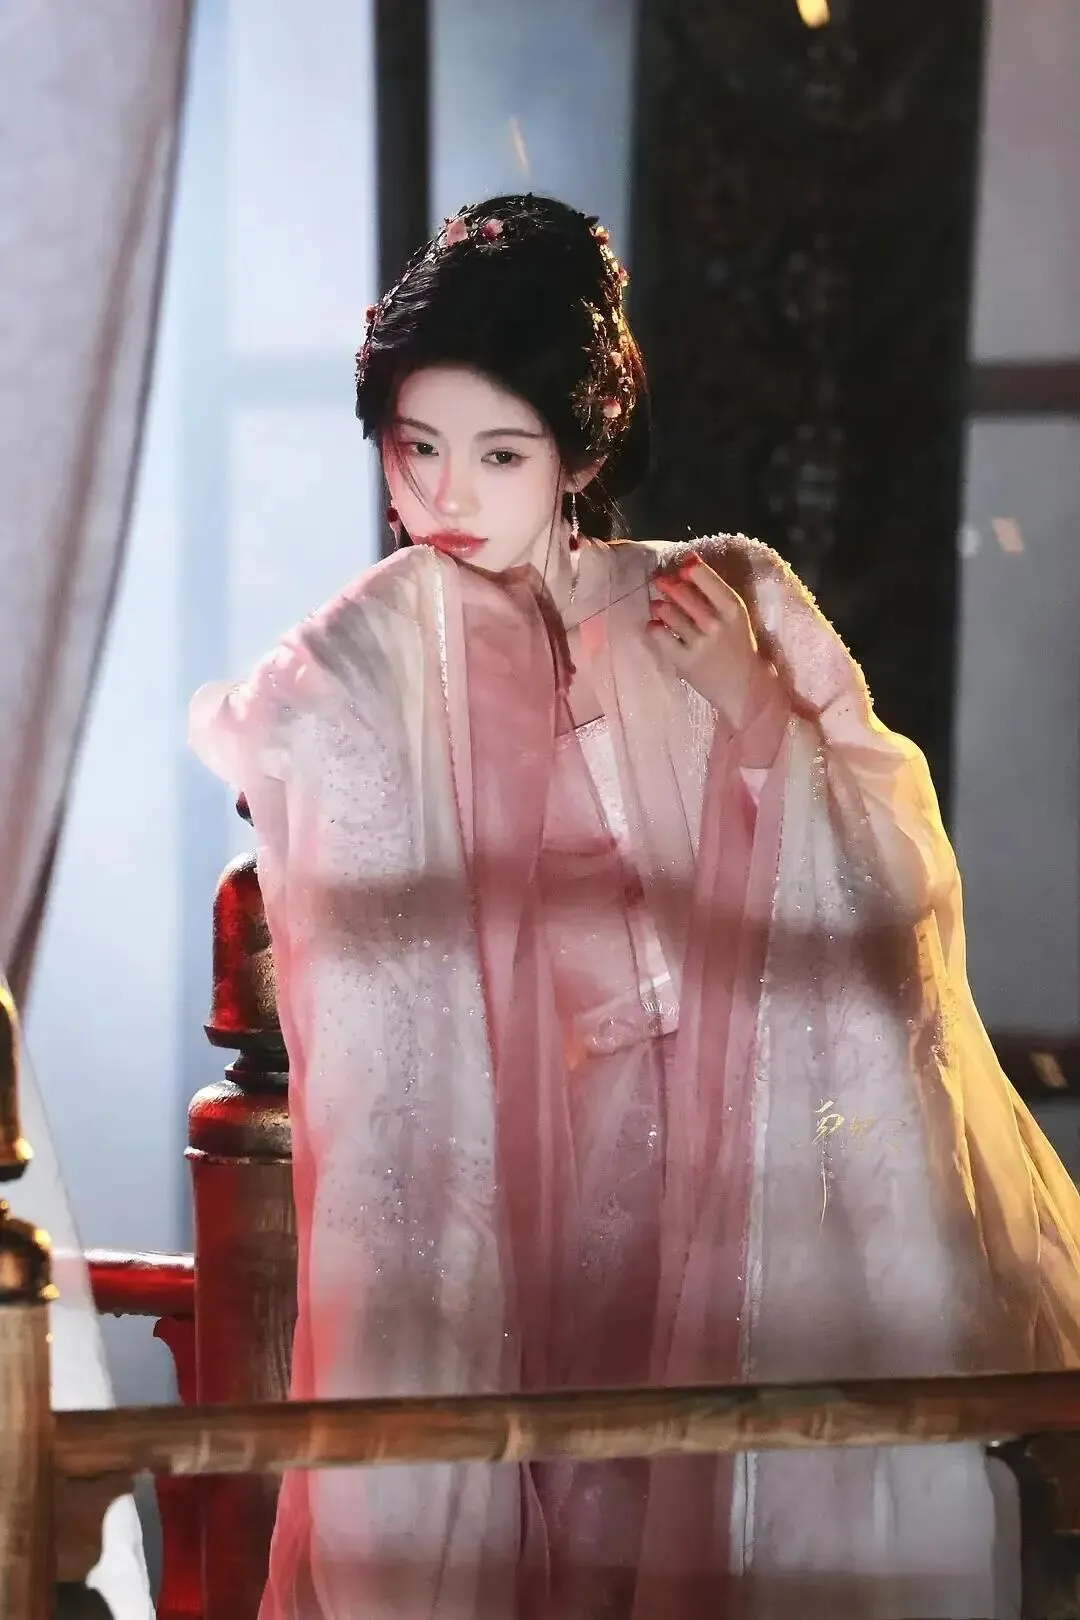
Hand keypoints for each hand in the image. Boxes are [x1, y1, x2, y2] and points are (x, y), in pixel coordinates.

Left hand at [646, 555, 771, 728]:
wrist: (744, 687)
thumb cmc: (739, 647)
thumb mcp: (736, 617)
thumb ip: (715, 594)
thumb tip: (686, 565)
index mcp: (733, 609)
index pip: (707, 579)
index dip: (690, 568)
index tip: (682, 566)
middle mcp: (715, 624)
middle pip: (683, 594)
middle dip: (667, 584)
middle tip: (659, 581)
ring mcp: (699, 643)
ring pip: (669, 614)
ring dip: (659, 605)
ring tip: (657, 605)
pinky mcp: (684, 661)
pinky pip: (660, 637)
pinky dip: (653, 628)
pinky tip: (655, 626)